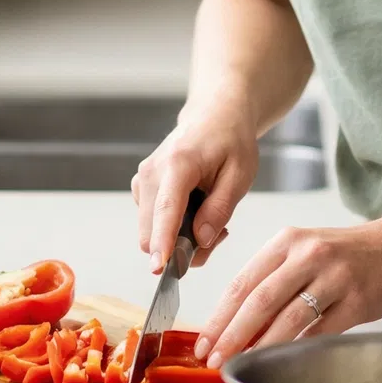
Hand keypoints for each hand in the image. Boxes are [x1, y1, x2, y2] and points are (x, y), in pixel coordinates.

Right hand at [132, 104, 257, 271]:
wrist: (214, 115)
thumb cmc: (230, 140)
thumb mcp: (240, 174)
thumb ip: (219, 209)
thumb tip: (201, 241)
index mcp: (178, 164)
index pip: (166, 210)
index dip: (163, 242)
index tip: (159, 267)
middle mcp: (152, 172)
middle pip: (152, 231)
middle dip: (181, 246)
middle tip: (218, 231)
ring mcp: (143, 179)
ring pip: (151, 231)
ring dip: (179, 237)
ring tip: (210, 214)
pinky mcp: (142, 186)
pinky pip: (152, 222)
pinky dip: (173, 226)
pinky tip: (195, 208)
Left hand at [193, 214, 381, 367]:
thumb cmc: (349, 253)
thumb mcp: (307, 250)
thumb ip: (275, 279)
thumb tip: (237, 325)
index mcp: (289, 241)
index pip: (243, 281)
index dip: (219, 315)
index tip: (204, 340)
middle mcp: (309, 254)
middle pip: (259, 300)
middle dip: (230, 334)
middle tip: (213, 358)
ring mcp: (334, 277)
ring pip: (287, 318)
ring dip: (258, 346)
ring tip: (239, 364)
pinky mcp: (357, 300)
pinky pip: (320, 331)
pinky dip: (296, 348)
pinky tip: (280, 362)